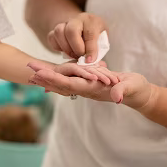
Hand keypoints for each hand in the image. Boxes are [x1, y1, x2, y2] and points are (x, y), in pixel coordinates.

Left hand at [28, 64, 156, 110]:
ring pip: (63, 84)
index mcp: (94, 88)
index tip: (40, 73)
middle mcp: (87, 90)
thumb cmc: (136, 89)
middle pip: (61, 84)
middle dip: (45, 77)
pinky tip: (49, 78)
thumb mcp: (132, 87)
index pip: (70, 83)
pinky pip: (69, 82)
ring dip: (48, 78)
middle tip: (28, 69)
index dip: (54, 78)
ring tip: (33, 73)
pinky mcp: (89, 85)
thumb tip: (116, 96)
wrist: (138, 95)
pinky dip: (57, 79)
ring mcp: (87, 89)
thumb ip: (123, 90)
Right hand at [47, 12, 105, 63]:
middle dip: (76, 48)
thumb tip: (92, 62)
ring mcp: (64, 23)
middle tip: (81, 57)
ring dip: (66, 48)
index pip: (90, 33)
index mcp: (92, 20)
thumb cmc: (96, 36)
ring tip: (74, 55)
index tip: (89, 60)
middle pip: (71, 31)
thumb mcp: (103, 39)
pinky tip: (66, 51)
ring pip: (59, 32)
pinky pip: (51, 37)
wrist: (85, 27)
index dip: (90, 49)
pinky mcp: (55, 29)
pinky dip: (57, 47)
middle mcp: (77, 19)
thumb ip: (98, 49)